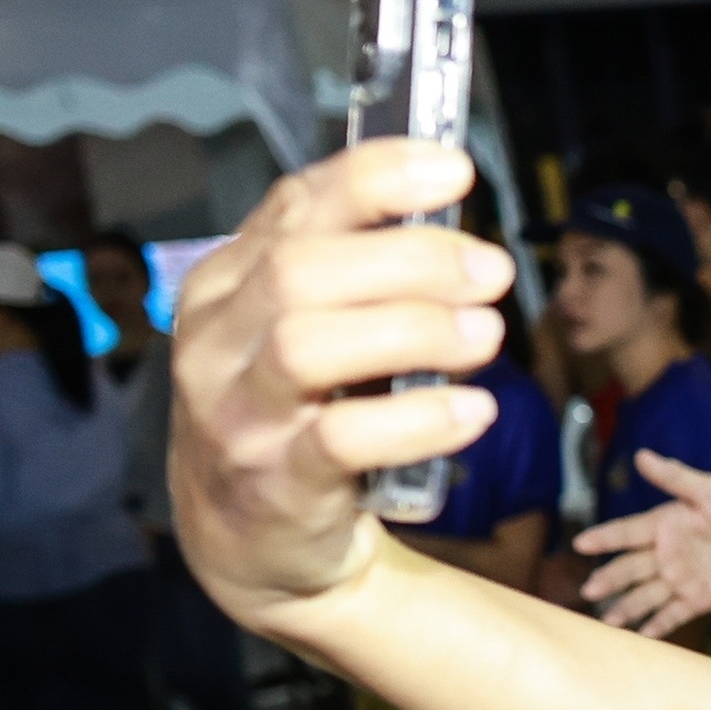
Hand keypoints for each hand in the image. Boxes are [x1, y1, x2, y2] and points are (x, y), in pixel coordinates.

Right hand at [170, 141, 505, 625]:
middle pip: (301, 271)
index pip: (294, 205)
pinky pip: (341, 442)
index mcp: (227, 282)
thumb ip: (352, 263)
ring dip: (413, 331)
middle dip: (410, 260)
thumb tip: (448, 201)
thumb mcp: (300, 324)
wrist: (252, 541)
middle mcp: (218, 341)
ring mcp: (238, 415)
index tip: (454, 168)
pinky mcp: (275, 485)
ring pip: (307, 346)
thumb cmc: (294, 411)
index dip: (375, 178)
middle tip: (492, 271)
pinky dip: (417, 420)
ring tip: (487, 336)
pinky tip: (473, 410)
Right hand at [572, 452, 710, 637]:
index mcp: (660, 526)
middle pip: (630, 569)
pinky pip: (673, 614)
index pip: (626, 532)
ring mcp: (677, 579)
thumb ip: (676, 477)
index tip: (580, 543)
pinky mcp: (696, 600)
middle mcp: (662, 555)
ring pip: (645, 595)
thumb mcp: (709, 490)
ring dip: (626, 608)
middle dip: (610, 580)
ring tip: (608, 622)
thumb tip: (642, 455)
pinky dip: (658, 626)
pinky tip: (642, 636)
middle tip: (589, 591)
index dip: (605, 538)